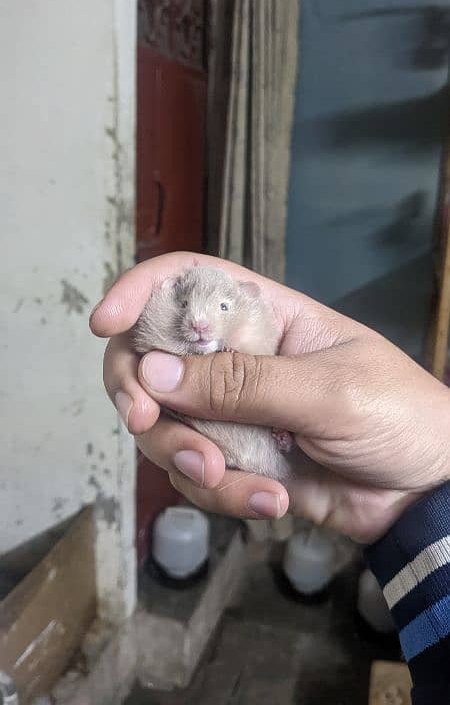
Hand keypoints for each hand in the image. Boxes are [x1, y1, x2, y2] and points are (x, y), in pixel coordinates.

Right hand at [90, 252, 449, 542]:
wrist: (423, 493)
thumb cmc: (395, 415)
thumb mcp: (327, 391)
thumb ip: (243, 384)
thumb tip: (154, 371)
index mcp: (262, 316)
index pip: (186, 282)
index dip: (138, 292)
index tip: (105, 325)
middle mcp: (235, 358)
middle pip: (151, 358)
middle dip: (139, 392)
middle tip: (144, 420)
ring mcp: (231, 412)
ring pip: (164, 424)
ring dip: (184, 456)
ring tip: (229, 477)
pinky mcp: (234, 460)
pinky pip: (194, 474)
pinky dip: (221, 493)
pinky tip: (271, 501)